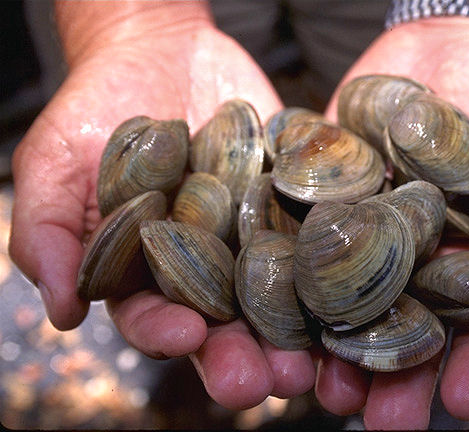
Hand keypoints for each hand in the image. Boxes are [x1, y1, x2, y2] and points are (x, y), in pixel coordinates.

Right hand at [9, 2, 313, 409]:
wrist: (160, 53)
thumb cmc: (97, 109)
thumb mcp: (57, 162)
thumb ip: (49, 233)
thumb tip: (62, 313)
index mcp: (147, 273)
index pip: (153, 317)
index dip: (166, 332)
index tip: (185, 335)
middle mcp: (206, 269)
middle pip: (226, 325)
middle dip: (245, 357)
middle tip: (268, 383)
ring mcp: (255, 239)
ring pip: (279, 298)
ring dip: (298, 334)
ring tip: (313, 361)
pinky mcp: (294, 207)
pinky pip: (316, 236)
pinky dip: (335, 262)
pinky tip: (357, 288)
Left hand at [321, 18, 468, 428]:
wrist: (446, 46)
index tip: (466, 405)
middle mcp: (417, 259)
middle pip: (408, 329)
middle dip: (397, 377)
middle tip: (383, 423)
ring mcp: (366, 233)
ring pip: (350, 302)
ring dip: (338, 348)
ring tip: (326, 389)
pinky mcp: (324, 200)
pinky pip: (305, 242)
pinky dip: (293, 278)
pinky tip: (279, 314)